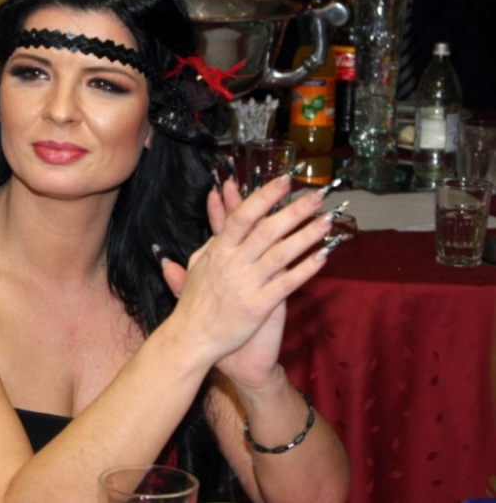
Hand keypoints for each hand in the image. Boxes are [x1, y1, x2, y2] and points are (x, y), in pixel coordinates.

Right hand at [160, 176, 331, 386]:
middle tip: (316, 196)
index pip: (242, 216)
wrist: (192, 339)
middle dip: (294, 211)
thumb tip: (214, 209)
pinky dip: (305, 269)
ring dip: (306, 235)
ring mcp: (246, 285)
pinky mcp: (259, 306)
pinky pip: (287, 284)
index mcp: (218, 251)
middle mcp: (232, 264)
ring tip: (326, 221)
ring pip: (281, 254)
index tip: (284, 181)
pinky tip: (323, 256)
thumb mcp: (196, 264)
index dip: (264, 197)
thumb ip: (211, 238)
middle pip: (267, 230)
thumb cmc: (194, 302)